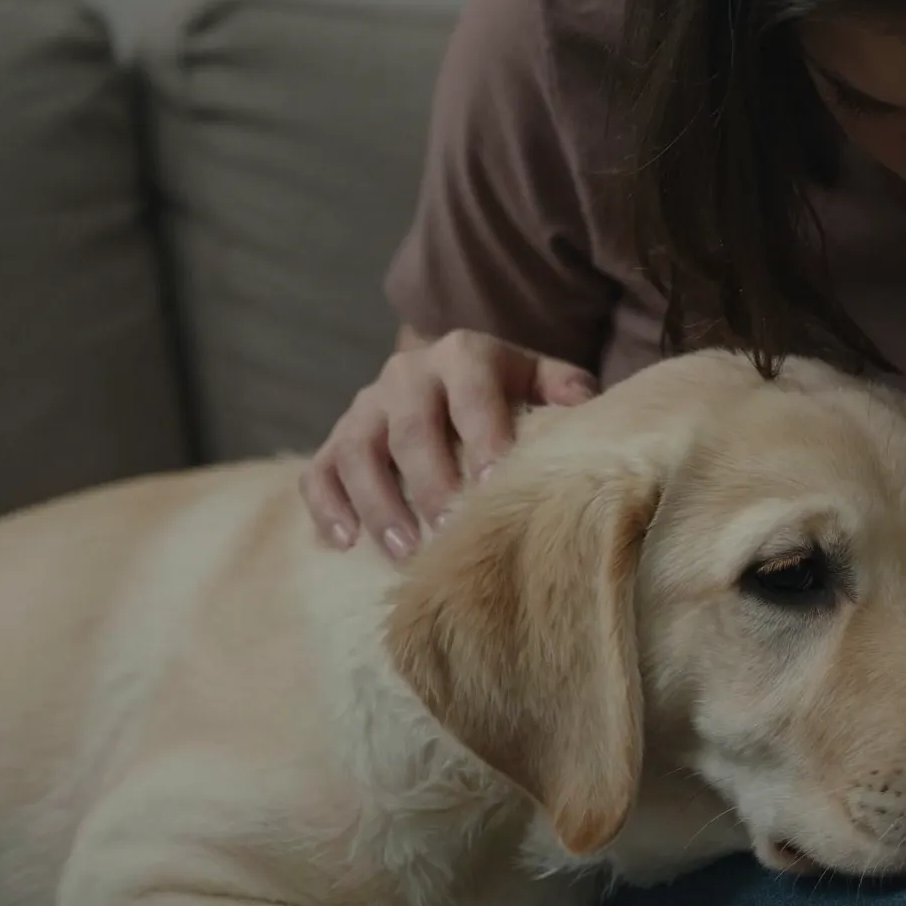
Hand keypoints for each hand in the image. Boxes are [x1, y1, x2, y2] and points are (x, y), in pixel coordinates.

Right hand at [300, 330, 597, 557]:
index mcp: (464, 355)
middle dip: (429, 482)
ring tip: (404, 550)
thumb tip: (587, 410)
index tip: (492, 482)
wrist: (456, 379)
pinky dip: (327, 507)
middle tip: (449, 531)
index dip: (481, 434)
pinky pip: (318, 471)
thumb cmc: (510, 394)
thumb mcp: (542, 381)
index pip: (471, 391)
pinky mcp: (337, 440)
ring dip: (377, 503)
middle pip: (409, 428)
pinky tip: (344, 544)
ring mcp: (366, 407)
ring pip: (356, 451)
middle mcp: (407, 374)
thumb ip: (565, 391)